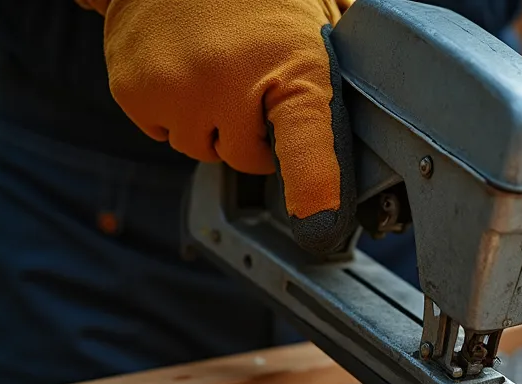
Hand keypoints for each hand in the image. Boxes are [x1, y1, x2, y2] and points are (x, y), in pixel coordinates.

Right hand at [77, 0, 356, 254]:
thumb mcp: (318, 8)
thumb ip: (347, 57)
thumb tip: (387, 100)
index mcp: (294, 62)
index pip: (308, 142)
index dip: (315, 189)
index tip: (320, 224)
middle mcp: (231, 79)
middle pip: (249, 159)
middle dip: (253, 132)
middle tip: (251, 80)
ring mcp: (177, 88)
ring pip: (202, 149)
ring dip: (211, 124)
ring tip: (215, 68)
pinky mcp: (134, 92)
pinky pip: (163, 132)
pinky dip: (173, 111)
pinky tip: (183, 68)